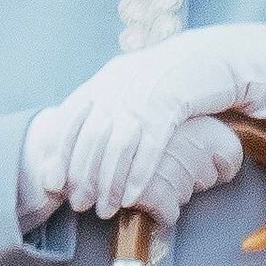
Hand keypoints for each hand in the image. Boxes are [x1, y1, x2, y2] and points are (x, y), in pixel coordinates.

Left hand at [29, 23, 265, 217]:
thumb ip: (107, 104)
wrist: (212, 56)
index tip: (53, 184)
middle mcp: (120, 85)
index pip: (68, 119)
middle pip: (91, 138)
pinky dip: (139, 173)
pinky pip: (150, 144)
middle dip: (83, 177)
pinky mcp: (173, 102)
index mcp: (106, 79)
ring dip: (109, 183)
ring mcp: (146, 94)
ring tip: (106, 209)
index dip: (58, 154)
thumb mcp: (132, 82)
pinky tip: (133, 196)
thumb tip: (81, 142)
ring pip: (117, 146)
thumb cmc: (171, 78)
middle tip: (80, 205)